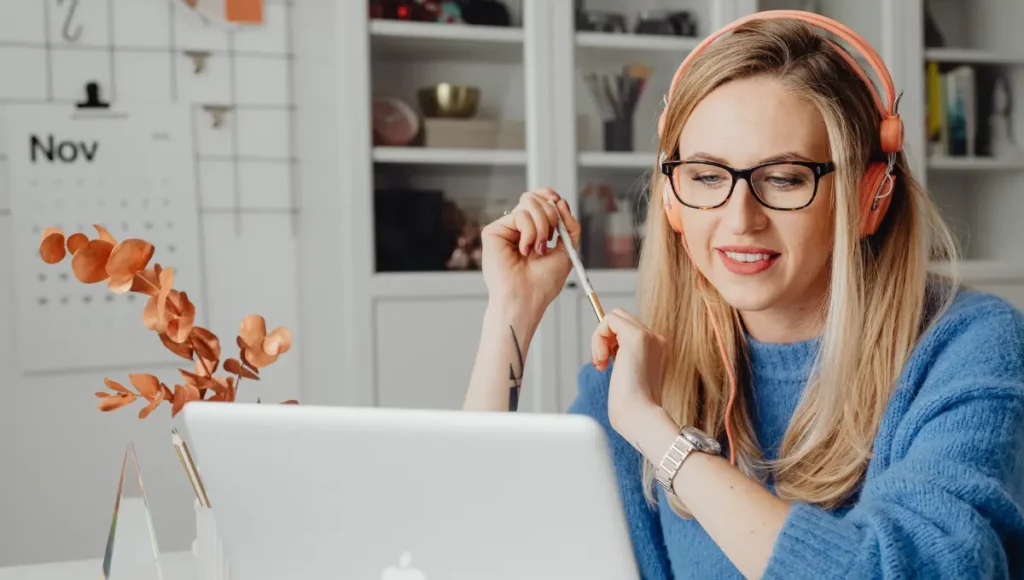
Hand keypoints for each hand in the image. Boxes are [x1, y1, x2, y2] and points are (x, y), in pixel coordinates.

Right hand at [480, 188, 580, 316]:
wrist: (526, 298)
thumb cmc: (543, 282)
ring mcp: (505, 229)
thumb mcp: (566, 250)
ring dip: (542, 227)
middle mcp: (518, 228)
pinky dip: (529, 232)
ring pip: (528, 204)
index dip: (549, 196)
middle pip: (535, 198)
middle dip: (550, 215)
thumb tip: (561, 202)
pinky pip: (519, 215)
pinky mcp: (493, 231)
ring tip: (537, 249)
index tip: (560, 202)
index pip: (539, 201)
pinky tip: (524, 250)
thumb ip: (569, 225)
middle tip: (549, 238)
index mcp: (533, 231)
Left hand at [591, 308, 666, 440]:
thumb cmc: (632, 406)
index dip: (611, 343)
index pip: (628, 329)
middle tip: (602, 363)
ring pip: (614, 317)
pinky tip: (602, 359)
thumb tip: (606, 346)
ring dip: (600, 338)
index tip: (605, 364)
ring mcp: (649, 336)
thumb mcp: (627, 377)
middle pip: (621, 319)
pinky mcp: (637, 336)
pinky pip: (609, 319)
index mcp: (656, 349)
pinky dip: (598, 337)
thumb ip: (623, 359)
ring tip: (601, 363)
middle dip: (605, 338)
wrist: (640, 416)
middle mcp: (656, 339)